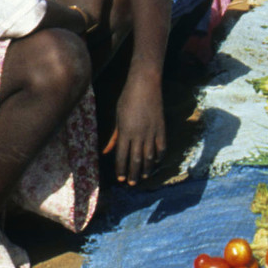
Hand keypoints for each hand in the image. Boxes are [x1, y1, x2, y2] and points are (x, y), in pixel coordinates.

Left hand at [108, 71, 166, 185]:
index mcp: (125, 132)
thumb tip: (106, 152)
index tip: (120, 178)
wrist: (145, 84)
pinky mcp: (162, 127)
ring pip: (150, 156)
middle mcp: (138, 134)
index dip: (121, 169)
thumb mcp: (117, 118)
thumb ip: (113, 137)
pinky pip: (161, 146)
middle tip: (132, 183)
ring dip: (147, 168)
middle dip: (134, 173)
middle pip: (136, 159)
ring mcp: (151, 131)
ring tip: (144, 177)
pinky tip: (156, 162)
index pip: (122, 156)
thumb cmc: (127, 99)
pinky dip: (160, 156)